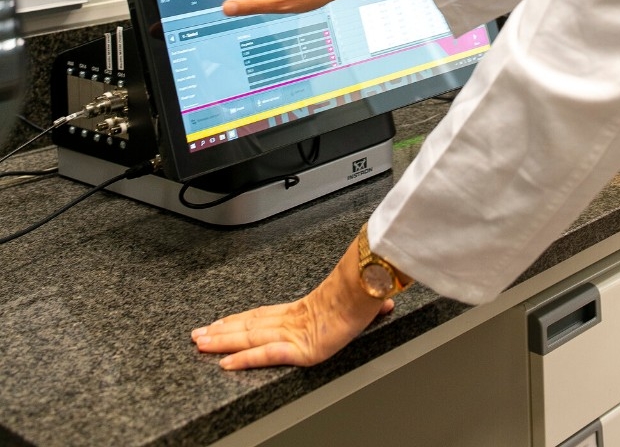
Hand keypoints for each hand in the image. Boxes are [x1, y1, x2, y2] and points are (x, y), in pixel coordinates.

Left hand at [191, 237, 393, 368]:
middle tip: (196, 334)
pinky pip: (265, 354)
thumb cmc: (368, 294)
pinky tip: (224, 363)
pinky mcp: (299, 348)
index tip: (220, 321)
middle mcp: (292, 320)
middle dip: (221, 330)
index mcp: (304, 310)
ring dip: (221, 341)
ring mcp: (293, 334)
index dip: (240, 319)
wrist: (370, 291)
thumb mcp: (364, 304)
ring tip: (199, 344)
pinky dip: (243, 359)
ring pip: (249, 337)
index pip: (263, 316)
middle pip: (248, 326)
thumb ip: (372, 307)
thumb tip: (387, 303)